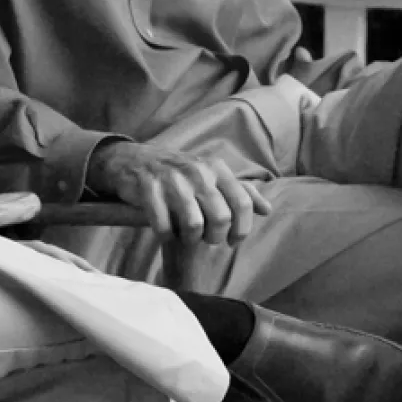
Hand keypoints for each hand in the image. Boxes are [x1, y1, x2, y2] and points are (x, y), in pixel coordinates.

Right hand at [86, 141, 270, 245]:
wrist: (134, 160)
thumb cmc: (179, 174)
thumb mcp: (212, 176)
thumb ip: (241, 192)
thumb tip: (267, 210)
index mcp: (216, 168)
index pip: (243, 203)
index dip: (242, 228)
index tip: (233, 241)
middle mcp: (197, 172)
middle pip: (220, 218)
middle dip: (215, 237)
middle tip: (207, 240)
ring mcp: (171, 180)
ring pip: (193, 224)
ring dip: (191, 238)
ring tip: (187, 237)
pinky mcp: (148, 189)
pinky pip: (163, 225)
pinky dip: (166, 235)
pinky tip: (166, 232)